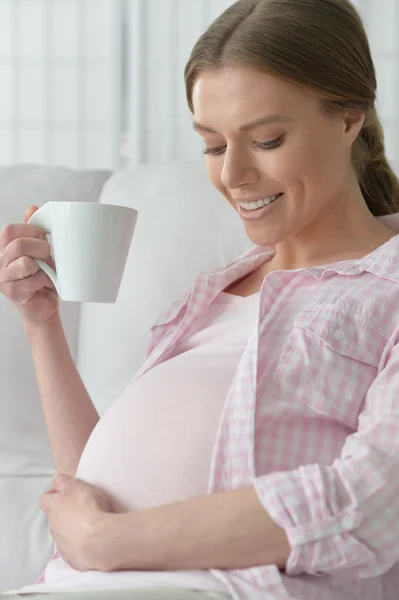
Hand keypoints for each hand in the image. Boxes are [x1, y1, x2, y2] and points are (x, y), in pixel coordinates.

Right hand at [0, 205, 58, 325]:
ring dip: (43, 266)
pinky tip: (45, 284)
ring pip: (25, 262)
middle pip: (18, 244)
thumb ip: (33, 231)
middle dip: (40, 247)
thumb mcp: (39, 251)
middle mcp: (0, 262)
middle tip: (48, 256)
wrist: (44, 307)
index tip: (44, 239)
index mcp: (5, 249)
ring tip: (46, 271)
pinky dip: (45, 280)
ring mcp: (3, 278)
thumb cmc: (42, 279)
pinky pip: (32, 279)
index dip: (32, 231)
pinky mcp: (12, 292)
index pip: (11, 230)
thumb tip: (32, 208)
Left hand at [39, 473, 113, 571]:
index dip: (52, 494)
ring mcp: (62, 544)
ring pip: (62, 535)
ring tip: (88, 526)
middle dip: (63, 513)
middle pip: (54, 518)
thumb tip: (55, 479)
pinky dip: (79, 545)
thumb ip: (63, 481)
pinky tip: (91, 541)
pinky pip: (72, 549)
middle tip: (80, 508)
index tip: (63, 492)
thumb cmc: (88, 508)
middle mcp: (54, 527)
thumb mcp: (76, 485)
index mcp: (53, 508)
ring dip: (71, 530)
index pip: (44, 499)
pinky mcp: (72, 558)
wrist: (99, 540)